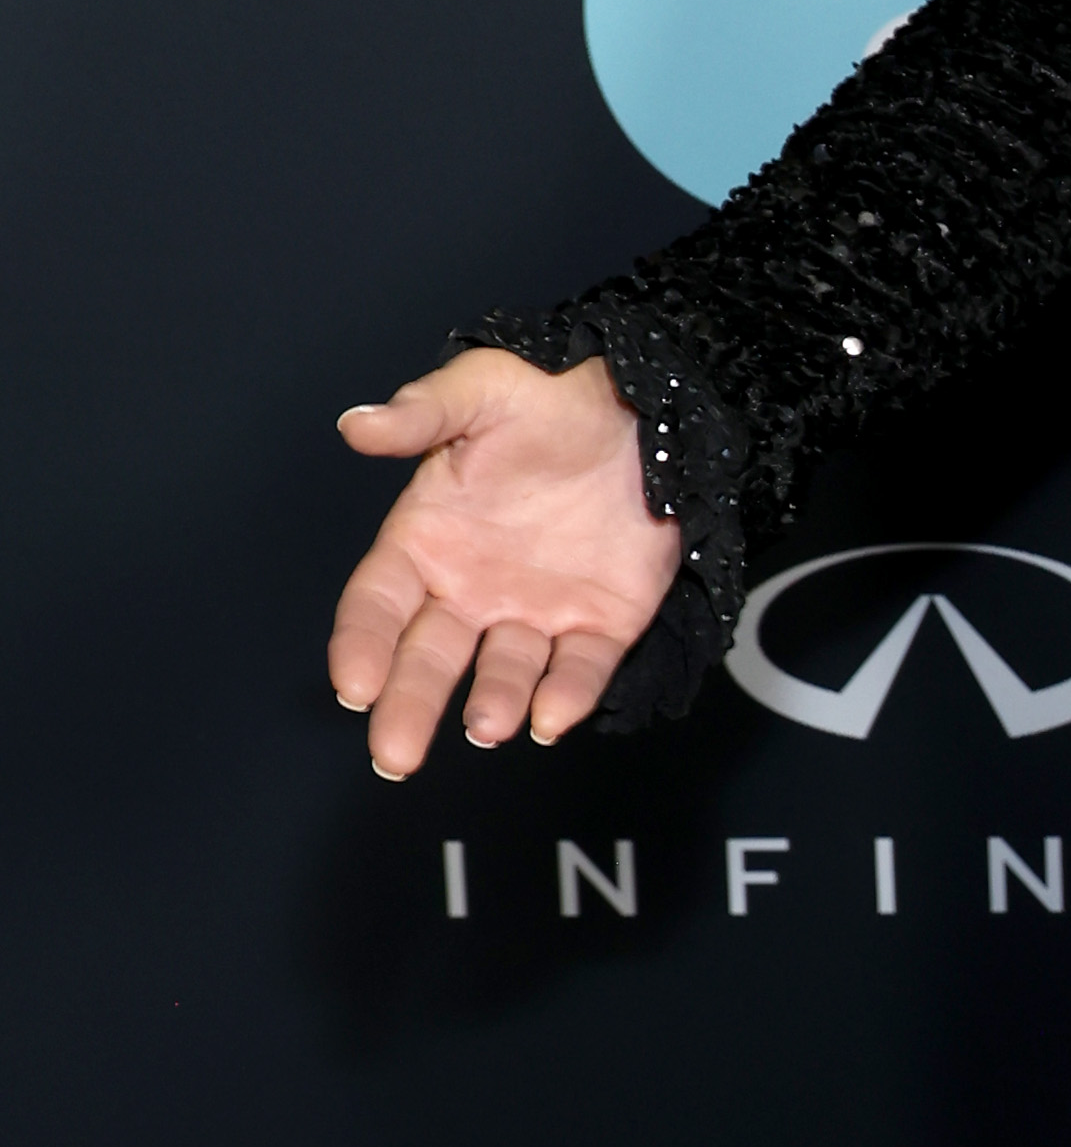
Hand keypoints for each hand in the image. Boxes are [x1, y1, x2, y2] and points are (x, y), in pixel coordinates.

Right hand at [328, 351, 680, 778]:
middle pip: (429, 658)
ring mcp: (535, 611)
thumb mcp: (481, 390)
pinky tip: (552, 719)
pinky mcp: (600, 623)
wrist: (641, 407)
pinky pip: (581, 668)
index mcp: (426, 540)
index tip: (352, 683)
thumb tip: (354, 426)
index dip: (361, 643)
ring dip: (495, 703)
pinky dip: (568, 695)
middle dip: (408, 706)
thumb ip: (422, 414)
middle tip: (394, 757)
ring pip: (506, 672)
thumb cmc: (545, 398)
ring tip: (488, 727)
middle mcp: (472, 589)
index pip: (378, 603)